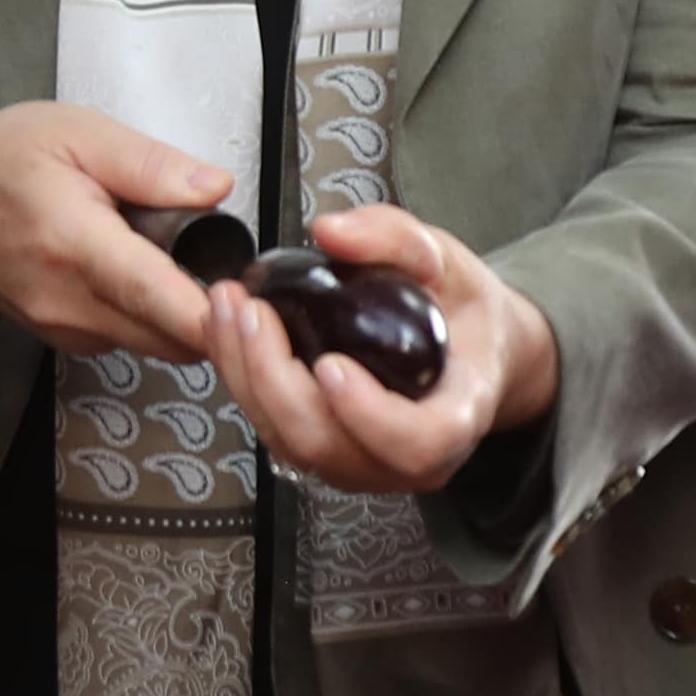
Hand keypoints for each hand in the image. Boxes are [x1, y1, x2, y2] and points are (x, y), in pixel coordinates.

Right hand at [0, 105, 225, 363]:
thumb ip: (148, 162)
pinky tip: (151, 274)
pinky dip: (159, 315)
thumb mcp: (74, 132)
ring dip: (189, 315)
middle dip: (219, 313)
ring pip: (161, 344)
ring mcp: (69, 330)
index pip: (154, 295)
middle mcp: (71, 302)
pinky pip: (137, 339)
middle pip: (174, 338)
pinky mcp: (72, 341)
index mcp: (74, 244)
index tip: (255, 304)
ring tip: (190, 261)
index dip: (213, 310)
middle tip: (239, 269)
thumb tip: (214, 186)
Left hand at [204, 201, 562, 499]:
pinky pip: (273, 431)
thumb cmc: (461, 314)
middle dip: (275, 379)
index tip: (332, 365)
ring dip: (246, 378)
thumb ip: (395, 238)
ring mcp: (361, 464)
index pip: (418, 443)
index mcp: (457, 414)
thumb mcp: (446, 260)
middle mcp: (407, 458)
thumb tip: (332, 232)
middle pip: (328, 446)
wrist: (467, 351)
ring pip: (290, 444)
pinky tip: (228, 330)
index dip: (368, 415)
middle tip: (253, 312)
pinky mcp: (324, 453)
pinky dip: (242, 381)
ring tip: (228, 308)